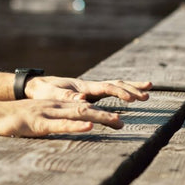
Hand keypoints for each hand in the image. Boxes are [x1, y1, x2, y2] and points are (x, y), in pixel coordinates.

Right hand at [0, 98, 125, 137]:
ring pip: (78, 114)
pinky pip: (61, 124)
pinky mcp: (39, 124)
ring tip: (117, 121)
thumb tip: (58, 132)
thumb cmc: (9, 121)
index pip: (80, 108)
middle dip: (105, 115)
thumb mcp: (33, 122)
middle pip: (84, 109)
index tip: (115, 119)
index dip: (99, 112)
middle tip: (123, 122)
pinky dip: (77, 125)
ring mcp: (47, 114)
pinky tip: (89, 126)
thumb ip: (47, 124)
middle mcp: (53, 107)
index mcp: (53, 107)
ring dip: (99, 117)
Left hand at [26, 76, 150, 102]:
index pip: (107, 87)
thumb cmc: (43, 91)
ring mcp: (91, 89)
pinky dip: (122, 92)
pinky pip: (110, 92)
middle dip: (132, 89)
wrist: (36, 86)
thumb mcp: (52, 95)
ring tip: (147, 92)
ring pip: (115, 86)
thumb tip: (83, 99)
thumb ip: (66, 97)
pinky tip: (130, 96)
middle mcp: (90, 86)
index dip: (120, 92)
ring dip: (131, 88)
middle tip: (147, 95)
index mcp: (84, 86)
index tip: (133, 98)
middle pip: (115, 84)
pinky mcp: (89, 93)